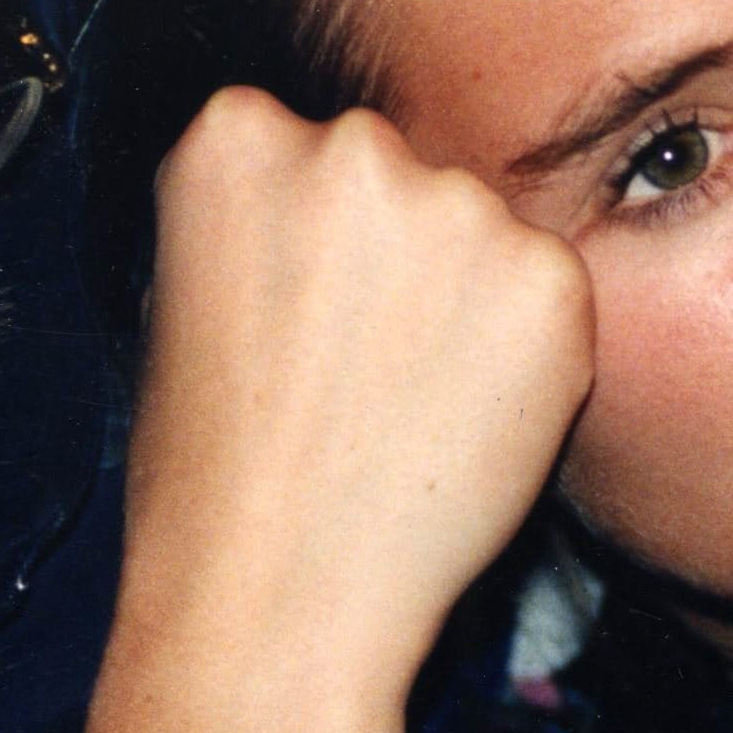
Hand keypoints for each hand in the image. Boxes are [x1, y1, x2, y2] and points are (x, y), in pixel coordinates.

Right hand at [124, 87, 594, 675]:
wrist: (276, 597)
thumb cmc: (212, 482)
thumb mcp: (181, 306)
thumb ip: (264, 225)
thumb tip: (336, 219)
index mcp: (235, 135)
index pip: (302, 145)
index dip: (315, 239)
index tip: (306, 307)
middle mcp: (350, 142)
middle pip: (401, 173)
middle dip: (397, 255)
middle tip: (366, 367)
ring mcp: (456, 203)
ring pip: (482, 230)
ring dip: (467, 298)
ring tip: (408, 408)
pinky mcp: (547, 275)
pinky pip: (551, 291)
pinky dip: (530, 353)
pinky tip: (464, 422)